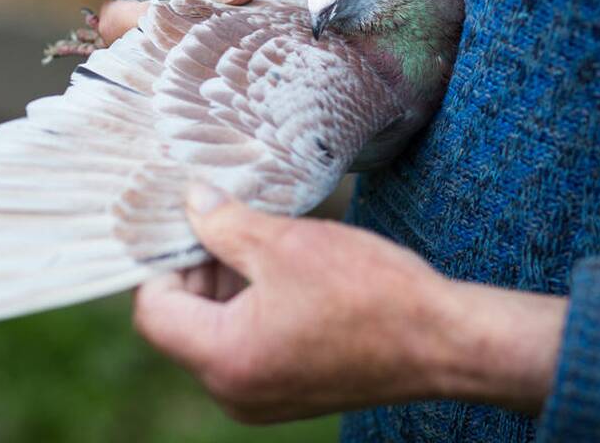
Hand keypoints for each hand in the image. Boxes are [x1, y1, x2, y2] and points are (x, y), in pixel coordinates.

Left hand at [133, 182, 568, 422]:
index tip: (191, 224)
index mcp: (224, 360)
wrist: (445, 343)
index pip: (154, 310)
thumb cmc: (370, 294)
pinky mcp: (288, 394)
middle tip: (227, 225)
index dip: (164, 260)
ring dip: (226, 287)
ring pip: (214, 335)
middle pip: (181, 324)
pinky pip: (245, 348)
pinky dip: (250, 310)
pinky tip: (282, 274)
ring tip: (262, 245)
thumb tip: (191, 200)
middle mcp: (233, 392)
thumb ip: (223, 223)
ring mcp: (261, 399)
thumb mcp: (285, 243)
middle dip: (198, 270)